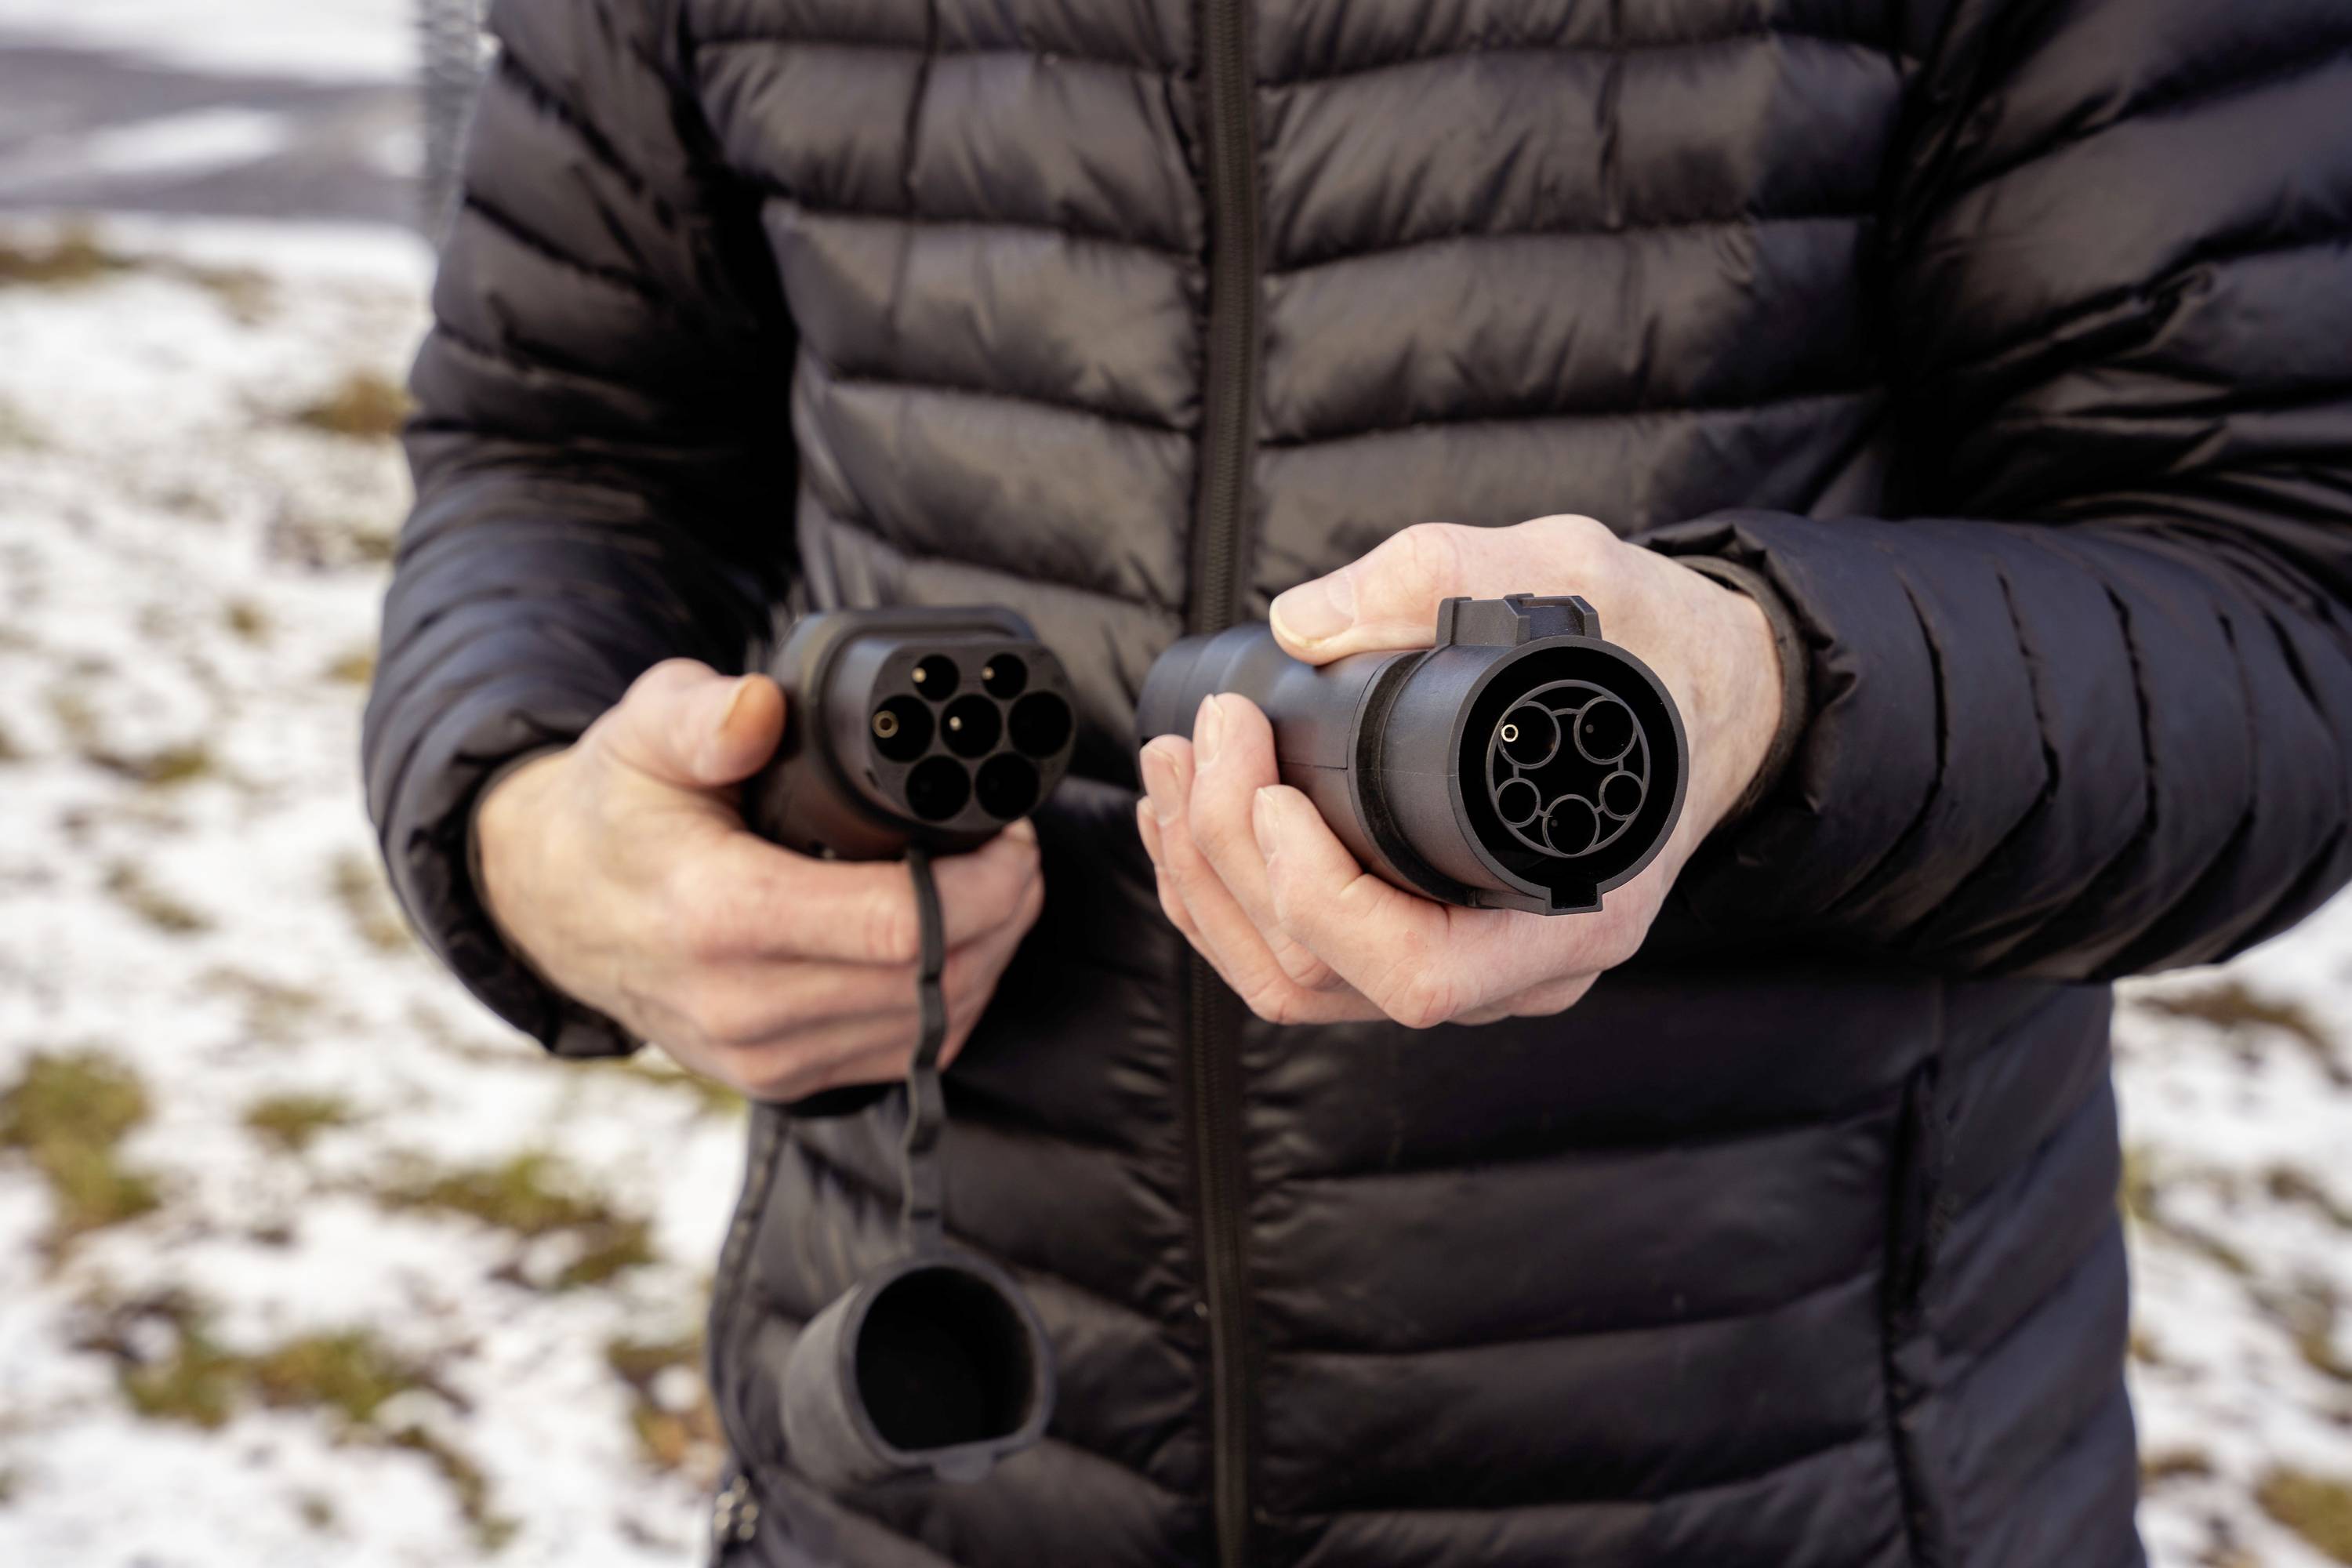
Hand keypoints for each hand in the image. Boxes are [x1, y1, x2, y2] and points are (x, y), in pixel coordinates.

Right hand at [475, 659, 1043, 1097]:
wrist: (551, 904)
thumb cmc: (614, 809)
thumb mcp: (641, 733)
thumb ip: (702, 714)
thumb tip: (759, 708)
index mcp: (718, 917)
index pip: (898, 926)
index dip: (982, 881)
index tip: (1008, 832)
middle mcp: (742, 1006)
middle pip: (933, 978)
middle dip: (1002, 911)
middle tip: (1016, 850)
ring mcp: (762, 1057)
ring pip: (930, 1025)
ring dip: (988, 957)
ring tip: (997, 889)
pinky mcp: (779, 1080)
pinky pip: (904, 1054)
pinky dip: (951, 1000)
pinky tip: (956, 943)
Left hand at [1136, 516, 1781, 1028]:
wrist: (1705, 692)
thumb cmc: (1650, 646)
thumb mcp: (1579, 574)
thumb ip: (1449, 575)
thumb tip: (1302, 622)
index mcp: (1573, 908)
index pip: (1415, 969)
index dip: (1311, 892)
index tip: (1264, 781)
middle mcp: (1518, 967)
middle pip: (1326, 977)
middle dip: (1224, 862)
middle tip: (1188, 743)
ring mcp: (1469, 967)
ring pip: (1295, 983)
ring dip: (1205, 886)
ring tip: (1167, 772)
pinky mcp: (1425, 938)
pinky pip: (1302, 959)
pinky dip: (1225, 897)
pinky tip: (1187, 816)